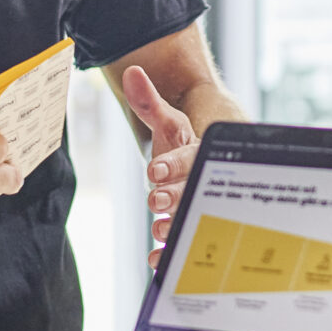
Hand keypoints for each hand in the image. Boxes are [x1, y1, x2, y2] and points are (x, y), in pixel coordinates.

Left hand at [122, 65, 196, 263]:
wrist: (189, 166)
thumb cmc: (178, 143)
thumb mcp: (165, 122)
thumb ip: (148, 102)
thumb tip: (130, 72)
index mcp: (198, 153)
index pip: (188, 157)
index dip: (173, 164)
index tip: (154, 169)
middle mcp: (200, 181)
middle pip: (192, 190)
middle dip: (174, 196)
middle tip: (155, 200)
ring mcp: (196, 204)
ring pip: (190, 217)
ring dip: (174, 225)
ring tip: (157, 228)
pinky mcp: (187, 226)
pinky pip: (183, 241)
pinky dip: (170, 252)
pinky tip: (156, 258)